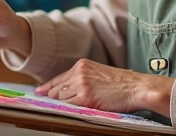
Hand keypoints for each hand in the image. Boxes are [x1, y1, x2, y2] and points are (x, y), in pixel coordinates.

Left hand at [35, 59, 173, 115]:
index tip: (39, 91)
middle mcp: (79, 72)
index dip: (48, 86)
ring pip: (62, 98)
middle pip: (57, 88)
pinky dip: (72, 109)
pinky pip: (71, 106)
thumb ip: (82, 78)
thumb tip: (66, 89)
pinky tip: (77, 110)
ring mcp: (81, 84)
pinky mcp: (86, 97)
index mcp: (82, 64)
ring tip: (74, 107)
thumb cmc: (122, 83)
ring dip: (66, 105)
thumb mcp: (99, 74)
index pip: (59, 77)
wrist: (136, 87)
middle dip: (53, 97)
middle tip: (47, 103)